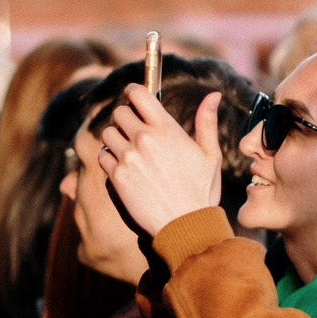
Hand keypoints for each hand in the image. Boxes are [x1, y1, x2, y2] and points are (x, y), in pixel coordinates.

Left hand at [99, 88, 226, 238]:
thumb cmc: (201, 190)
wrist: (185, 224)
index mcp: (166, 129)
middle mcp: (144, 139)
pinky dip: (109, 158)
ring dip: (116, 138)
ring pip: (108, 134)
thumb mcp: (210, 154)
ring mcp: (128, 158)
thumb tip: (214, 95)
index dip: (133, 92)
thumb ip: (207, 121)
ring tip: (129, 150)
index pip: (138, 94)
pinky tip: (124, 166)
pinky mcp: (117, 177)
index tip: (134, 97)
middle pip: (120, 112)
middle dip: (127, 118)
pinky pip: (103, 156)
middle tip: (135, 130)